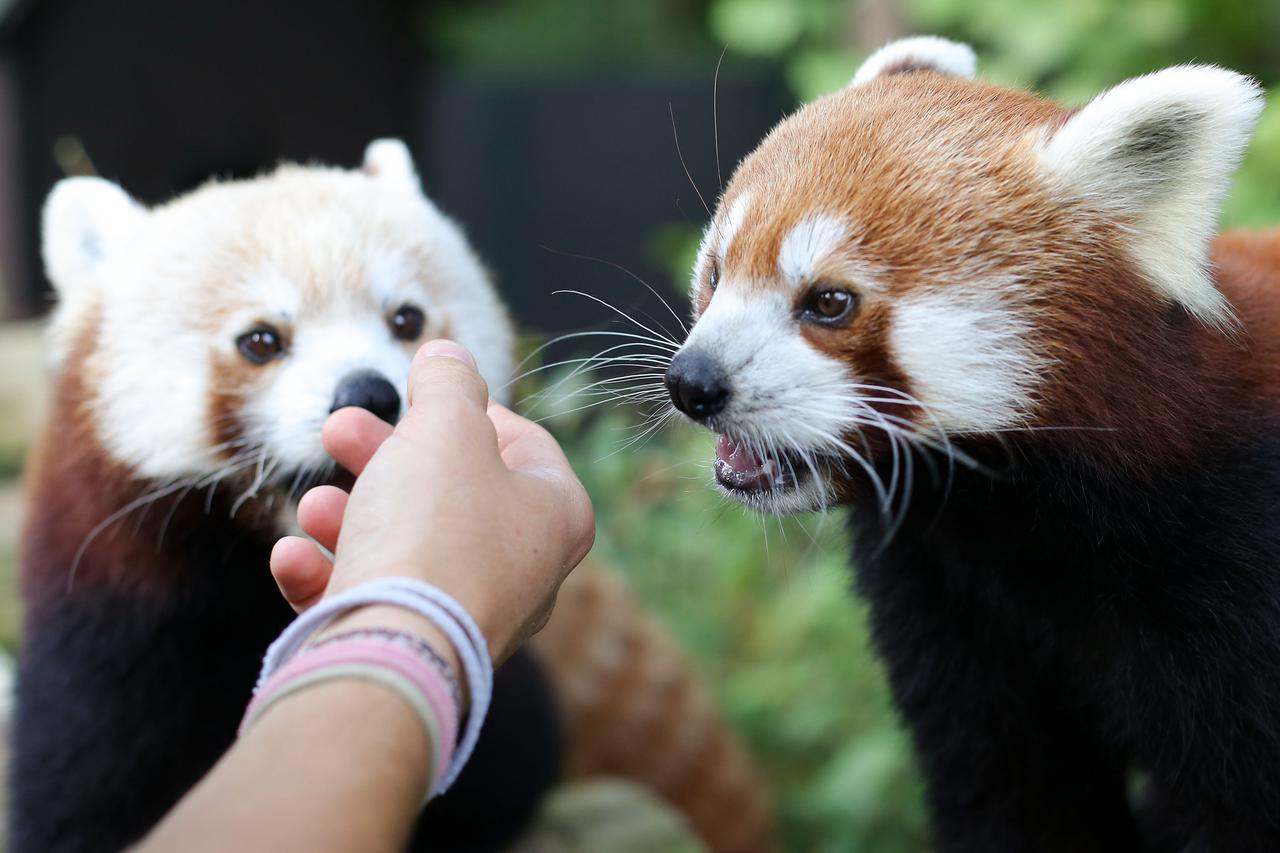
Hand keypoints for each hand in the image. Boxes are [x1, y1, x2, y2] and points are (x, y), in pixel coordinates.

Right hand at [270, 340, 595, 663]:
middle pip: (451, 491)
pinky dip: (330, 575)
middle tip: (339, 430)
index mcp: (555, 513)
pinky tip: (294, 558)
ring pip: (404, 545)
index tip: (423, 397)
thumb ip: (447, 382)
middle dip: (384, 454)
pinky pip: (371, 600)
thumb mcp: (444, 425)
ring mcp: (469, 615)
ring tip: (311, 505)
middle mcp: (525, 569)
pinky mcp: (415, 650)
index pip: (524, 444)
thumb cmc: (433, 529)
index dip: (470, 410)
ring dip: (348, 516)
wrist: (394, 652)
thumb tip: (449, 354)